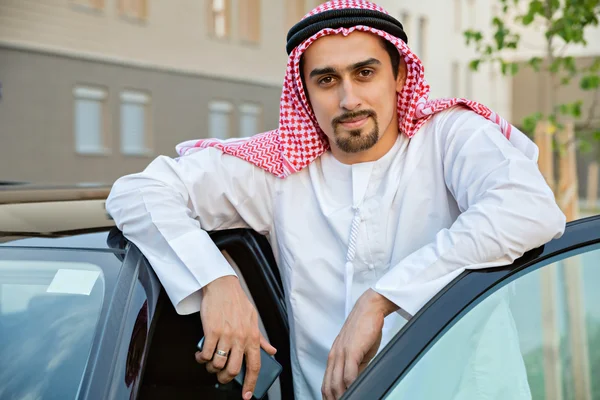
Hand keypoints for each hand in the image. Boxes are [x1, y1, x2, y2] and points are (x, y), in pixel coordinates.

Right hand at [195, 276, 276, 399]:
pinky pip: (206, 354)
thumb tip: (271, 351)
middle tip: (221, 376)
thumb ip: (261, 338)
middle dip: (225, 379)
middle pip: (233, 370)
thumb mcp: (253, 318)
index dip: (251, 383)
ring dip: (212, 368)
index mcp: (252, 336)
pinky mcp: (212, 332)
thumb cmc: (237, 302)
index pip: (255, 366)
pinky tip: (202, 355)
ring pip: (218, 364)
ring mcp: (226, 336)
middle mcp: (240, 338)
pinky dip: (202, 359)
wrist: (222, 286)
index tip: (247, 395)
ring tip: (210, 363)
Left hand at [322, 289, 397, 399]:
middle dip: (333, 399)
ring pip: (336, 383)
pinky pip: (349, 374)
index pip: (326, 382)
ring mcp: (342, 353)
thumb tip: (356, 382)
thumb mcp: (357, 351)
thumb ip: (355, 366)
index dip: (329, 396)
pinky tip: (356, 390)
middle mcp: (334, 355)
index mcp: (334, 356)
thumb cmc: (365, 327)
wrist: (369, 308)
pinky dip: (351, 386)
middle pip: (328, 386)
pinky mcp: (352, 350)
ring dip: (342, 396)